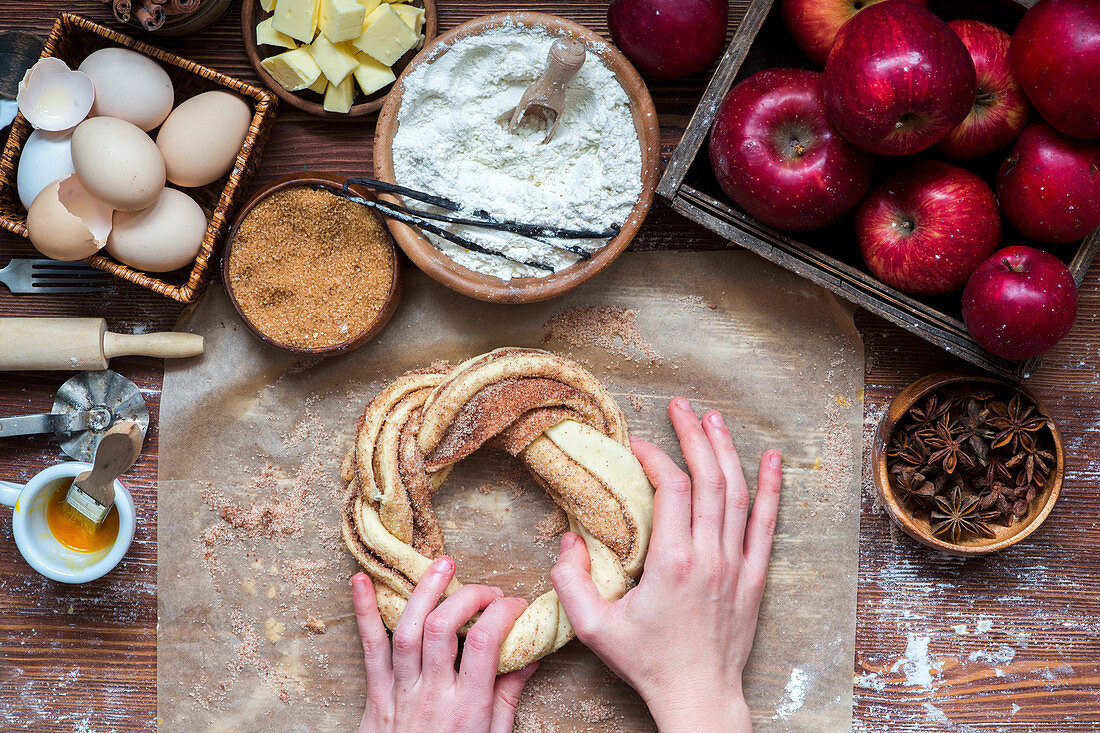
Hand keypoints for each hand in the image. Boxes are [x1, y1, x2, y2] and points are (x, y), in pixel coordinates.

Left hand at [352, 557, 538, 732]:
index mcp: (466, 708)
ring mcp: (400, 693)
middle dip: (467, 596)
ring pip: (407, 631)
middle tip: (486, 589)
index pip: (484, 643)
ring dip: (424, 591)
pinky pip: (369, 649)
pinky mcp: (375, 696)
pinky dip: (364, 613)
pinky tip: (362, 582)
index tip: (515, 605)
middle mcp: (431, 696)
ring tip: (442, 564)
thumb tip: (528, 656)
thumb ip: (507, 696)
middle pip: (442, 628)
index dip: (502, 613)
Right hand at [550, 397, 782, 732]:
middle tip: (680, 407)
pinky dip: (771, 489)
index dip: (656, 458)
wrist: (698, 696)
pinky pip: (767, 524)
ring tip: (714, 419)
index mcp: (672, 563)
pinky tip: (773, 460)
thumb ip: (570, 582)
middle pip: (708, 479)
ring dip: (727, 452)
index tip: (639, 446)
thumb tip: (569, 541)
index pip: (671, 489)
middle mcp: (709, 556)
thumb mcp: (594, 629)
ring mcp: (737, 565)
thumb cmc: (647, 663)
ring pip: (738, 494)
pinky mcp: (754, 577)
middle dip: (694, 436)